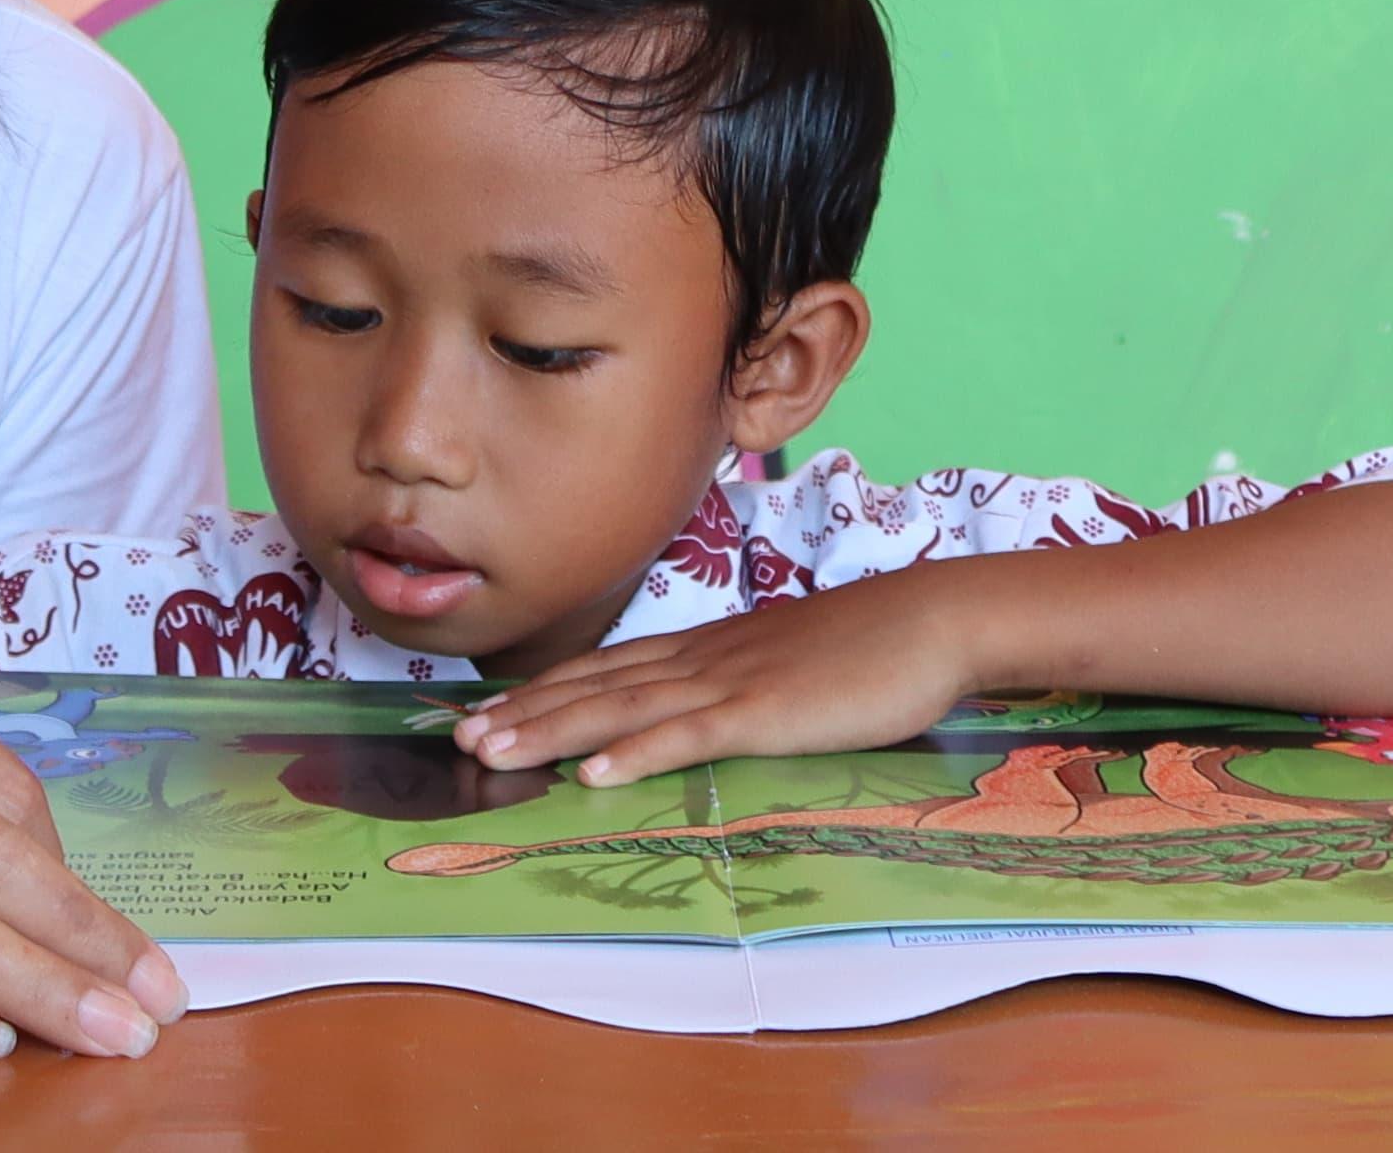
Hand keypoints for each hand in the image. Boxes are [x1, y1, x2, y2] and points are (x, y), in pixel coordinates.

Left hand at [445, 570, 987, 790]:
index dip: (544, 691)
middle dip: (523, 712)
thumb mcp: (791, 663)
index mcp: (709, 648)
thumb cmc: (874, 645)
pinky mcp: (764, 712)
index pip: (608, 669)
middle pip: (596, 686)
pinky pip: (686, 737)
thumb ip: (744, 683)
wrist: (934, 619)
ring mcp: (730, 684)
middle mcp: (703, 659)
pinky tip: (591, 773)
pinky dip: (634, 754)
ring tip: (491, 752)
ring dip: (550, 730)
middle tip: (458, 738)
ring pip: (621, 709)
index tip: (489, 711)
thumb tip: (711, 710)